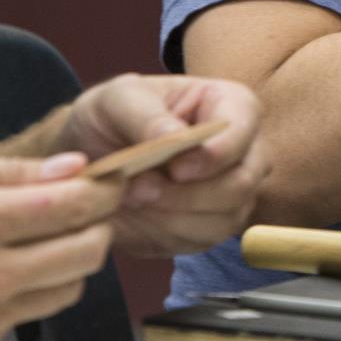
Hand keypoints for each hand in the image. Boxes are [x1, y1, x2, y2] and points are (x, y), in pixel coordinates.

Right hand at [0, 145, 115, 340]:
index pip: (72, 207)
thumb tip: (75, 168)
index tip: (111, 182)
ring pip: (72, 286)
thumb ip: (12, 170)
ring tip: (47, 239)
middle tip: (88, 210)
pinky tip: (11, 270)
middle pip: (87, 252)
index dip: (104, 191)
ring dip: (73, 260)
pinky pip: (37, 312)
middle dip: (99, 225)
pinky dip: (38, 289)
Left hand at [58, 74, 266, 258]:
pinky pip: (205, 239)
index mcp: (233, 105)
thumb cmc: (112, 116)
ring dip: (172, 215)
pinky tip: (143, 214)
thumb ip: (145, 116)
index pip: (242, 130)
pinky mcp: (217, 224)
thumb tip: (174, 137)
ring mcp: (236, 190)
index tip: (176, 168)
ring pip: (225, 217)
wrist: (94, 155)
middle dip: (187, 193)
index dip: (214, 154)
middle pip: (241, 182)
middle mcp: (246, 150)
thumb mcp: (116, 101)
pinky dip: (167, 233)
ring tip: (133, 198)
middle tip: (139, 189)